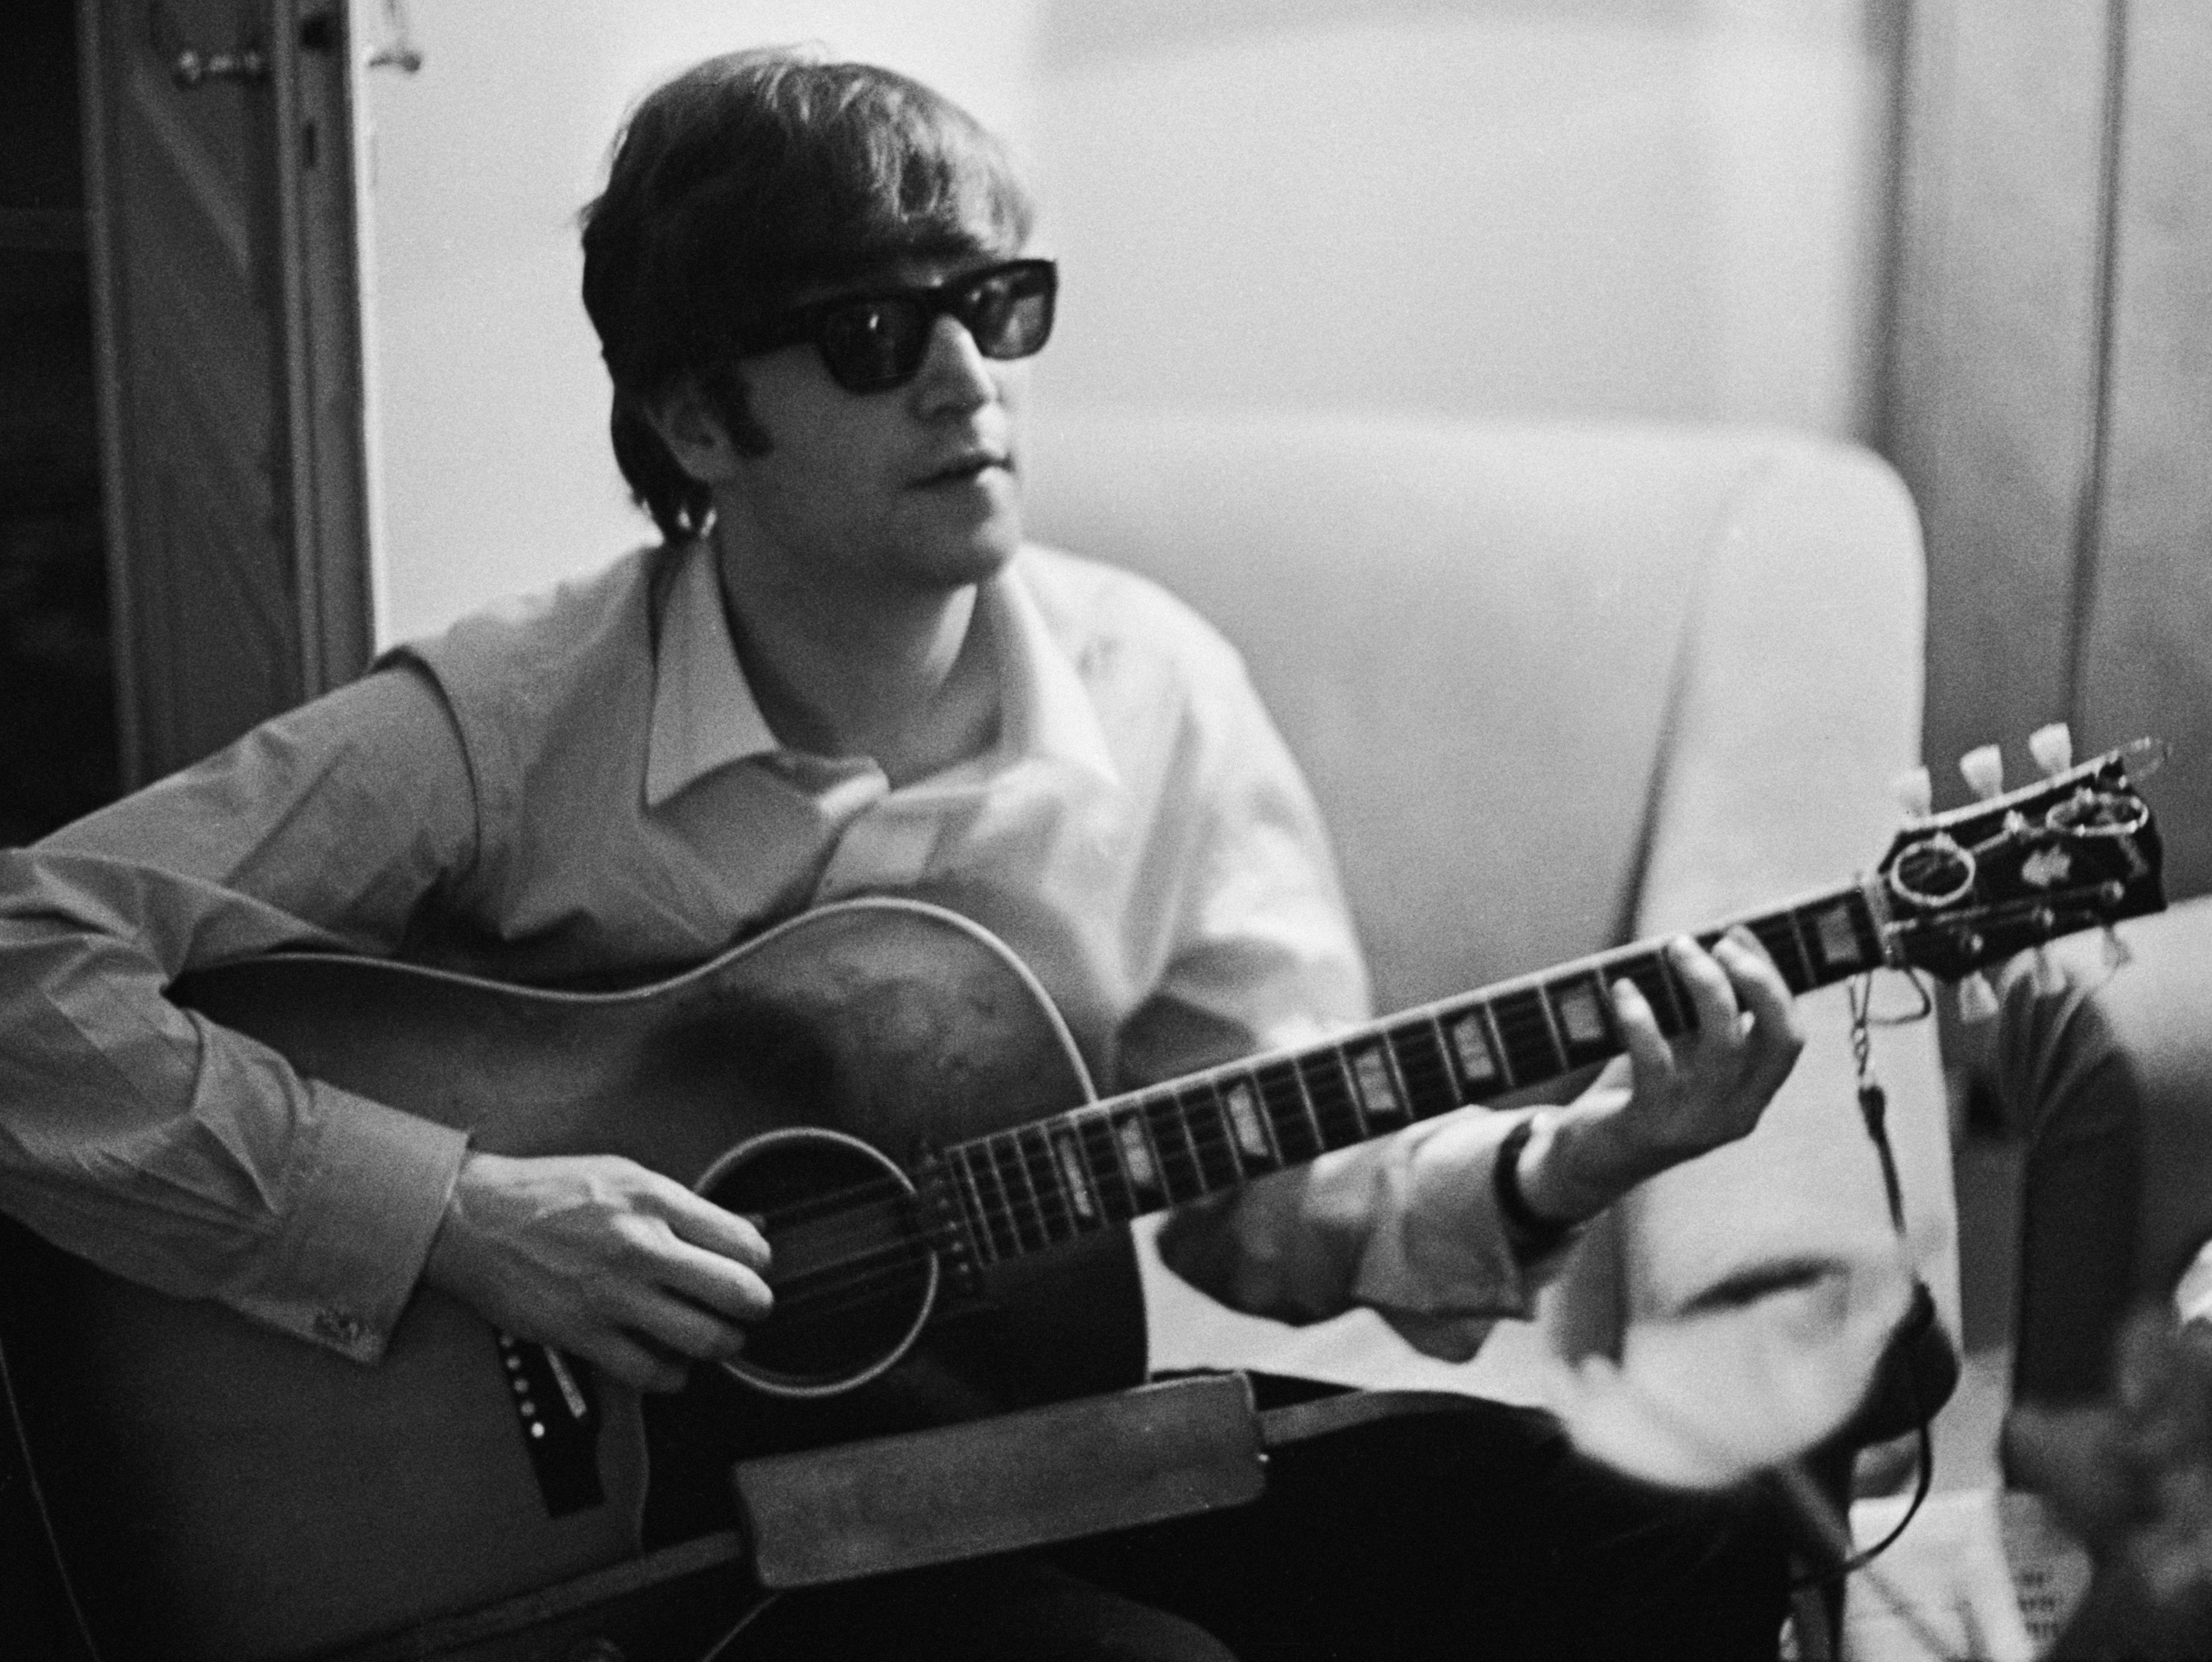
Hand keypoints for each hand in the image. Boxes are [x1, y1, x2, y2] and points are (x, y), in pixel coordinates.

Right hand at [423, 1151, 772, 1392]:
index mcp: (655, 1200)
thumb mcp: (626, 1176)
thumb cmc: (550, 1193)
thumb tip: (748, 1229)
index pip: (746, 1243)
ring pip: (705, 1340)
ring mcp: (613, 1295)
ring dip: (722, 1345)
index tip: (750, 1268)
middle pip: (739, 1295)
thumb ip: (688, 1207)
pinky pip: (653, 1373)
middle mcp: (641, 1247)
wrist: (474, 1218)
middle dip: (755, 1308)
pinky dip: (673, 1375)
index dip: (759, 1263)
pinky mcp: (583, 1334)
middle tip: (746, 1309)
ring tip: (715, 1337)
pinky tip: (670, 1360)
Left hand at [1516, 929, 1803, 1223]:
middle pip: (1776, 1039)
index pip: (1789, 1035)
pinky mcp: (1651, 1125)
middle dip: (1756, 980)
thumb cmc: (1638, 1093)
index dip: (1773, 980)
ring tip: (1673, 948)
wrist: (1589, 1160)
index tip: (1739, 934)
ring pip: (1722, 1046)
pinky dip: (1641, 1018)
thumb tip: (1709, 946)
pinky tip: (1623, 990)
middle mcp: (1738, 1113)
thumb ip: (1701, 1019)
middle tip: (1716, 942)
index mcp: (1754, 1094)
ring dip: (1702, 986)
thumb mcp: (1681, 1056)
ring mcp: (1698, 1124)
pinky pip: (1655, 1063)